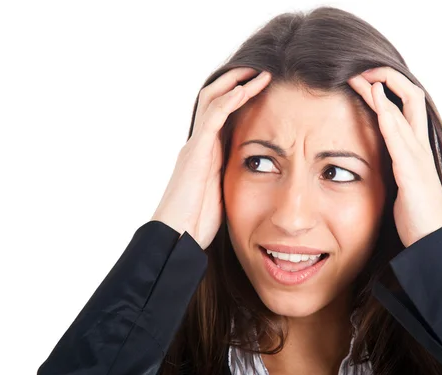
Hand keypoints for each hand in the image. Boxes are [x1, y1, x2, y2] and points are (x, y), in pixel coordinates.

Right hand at [151, 67, 271, 248]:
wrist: (177, 237)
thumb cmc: (198, 221)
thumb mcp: (223, 194)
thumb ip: (233, 178)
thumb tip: (255, 177)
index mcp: (208, 153)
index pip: (223, 114)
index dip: (241, 97)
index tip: (264, 88)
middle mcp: (200, 144)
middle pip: (215, 99)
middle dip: (237, 82)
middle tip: (262, 71)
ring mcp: (196, 146)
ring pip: (213, 101)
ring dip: (236, 84)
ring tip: (259, 72)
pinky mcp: (196, 153)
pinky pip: (212, 119)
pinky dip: (228, 102)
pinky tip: (243, 90)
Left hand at [347, 67, 441, 247]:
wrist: (432, 243)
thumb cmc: (417, 216)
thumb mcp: (401, 183)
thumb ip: (393, 164)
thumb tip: (378, 156)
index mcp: (415, 148)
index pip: (405, 105)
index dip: (386, 88)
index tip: (361, 80)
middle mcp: (419, 147)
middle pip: (411, 97)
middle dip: (386, 78)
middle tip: (359, 69)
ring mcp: (418, 158)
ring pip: (405, 112)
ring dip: (382, 90)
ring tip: (361, 75)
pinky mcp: (412, 173)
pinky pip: (401, 139)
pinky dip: (389, 117)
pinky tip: (376, 103)